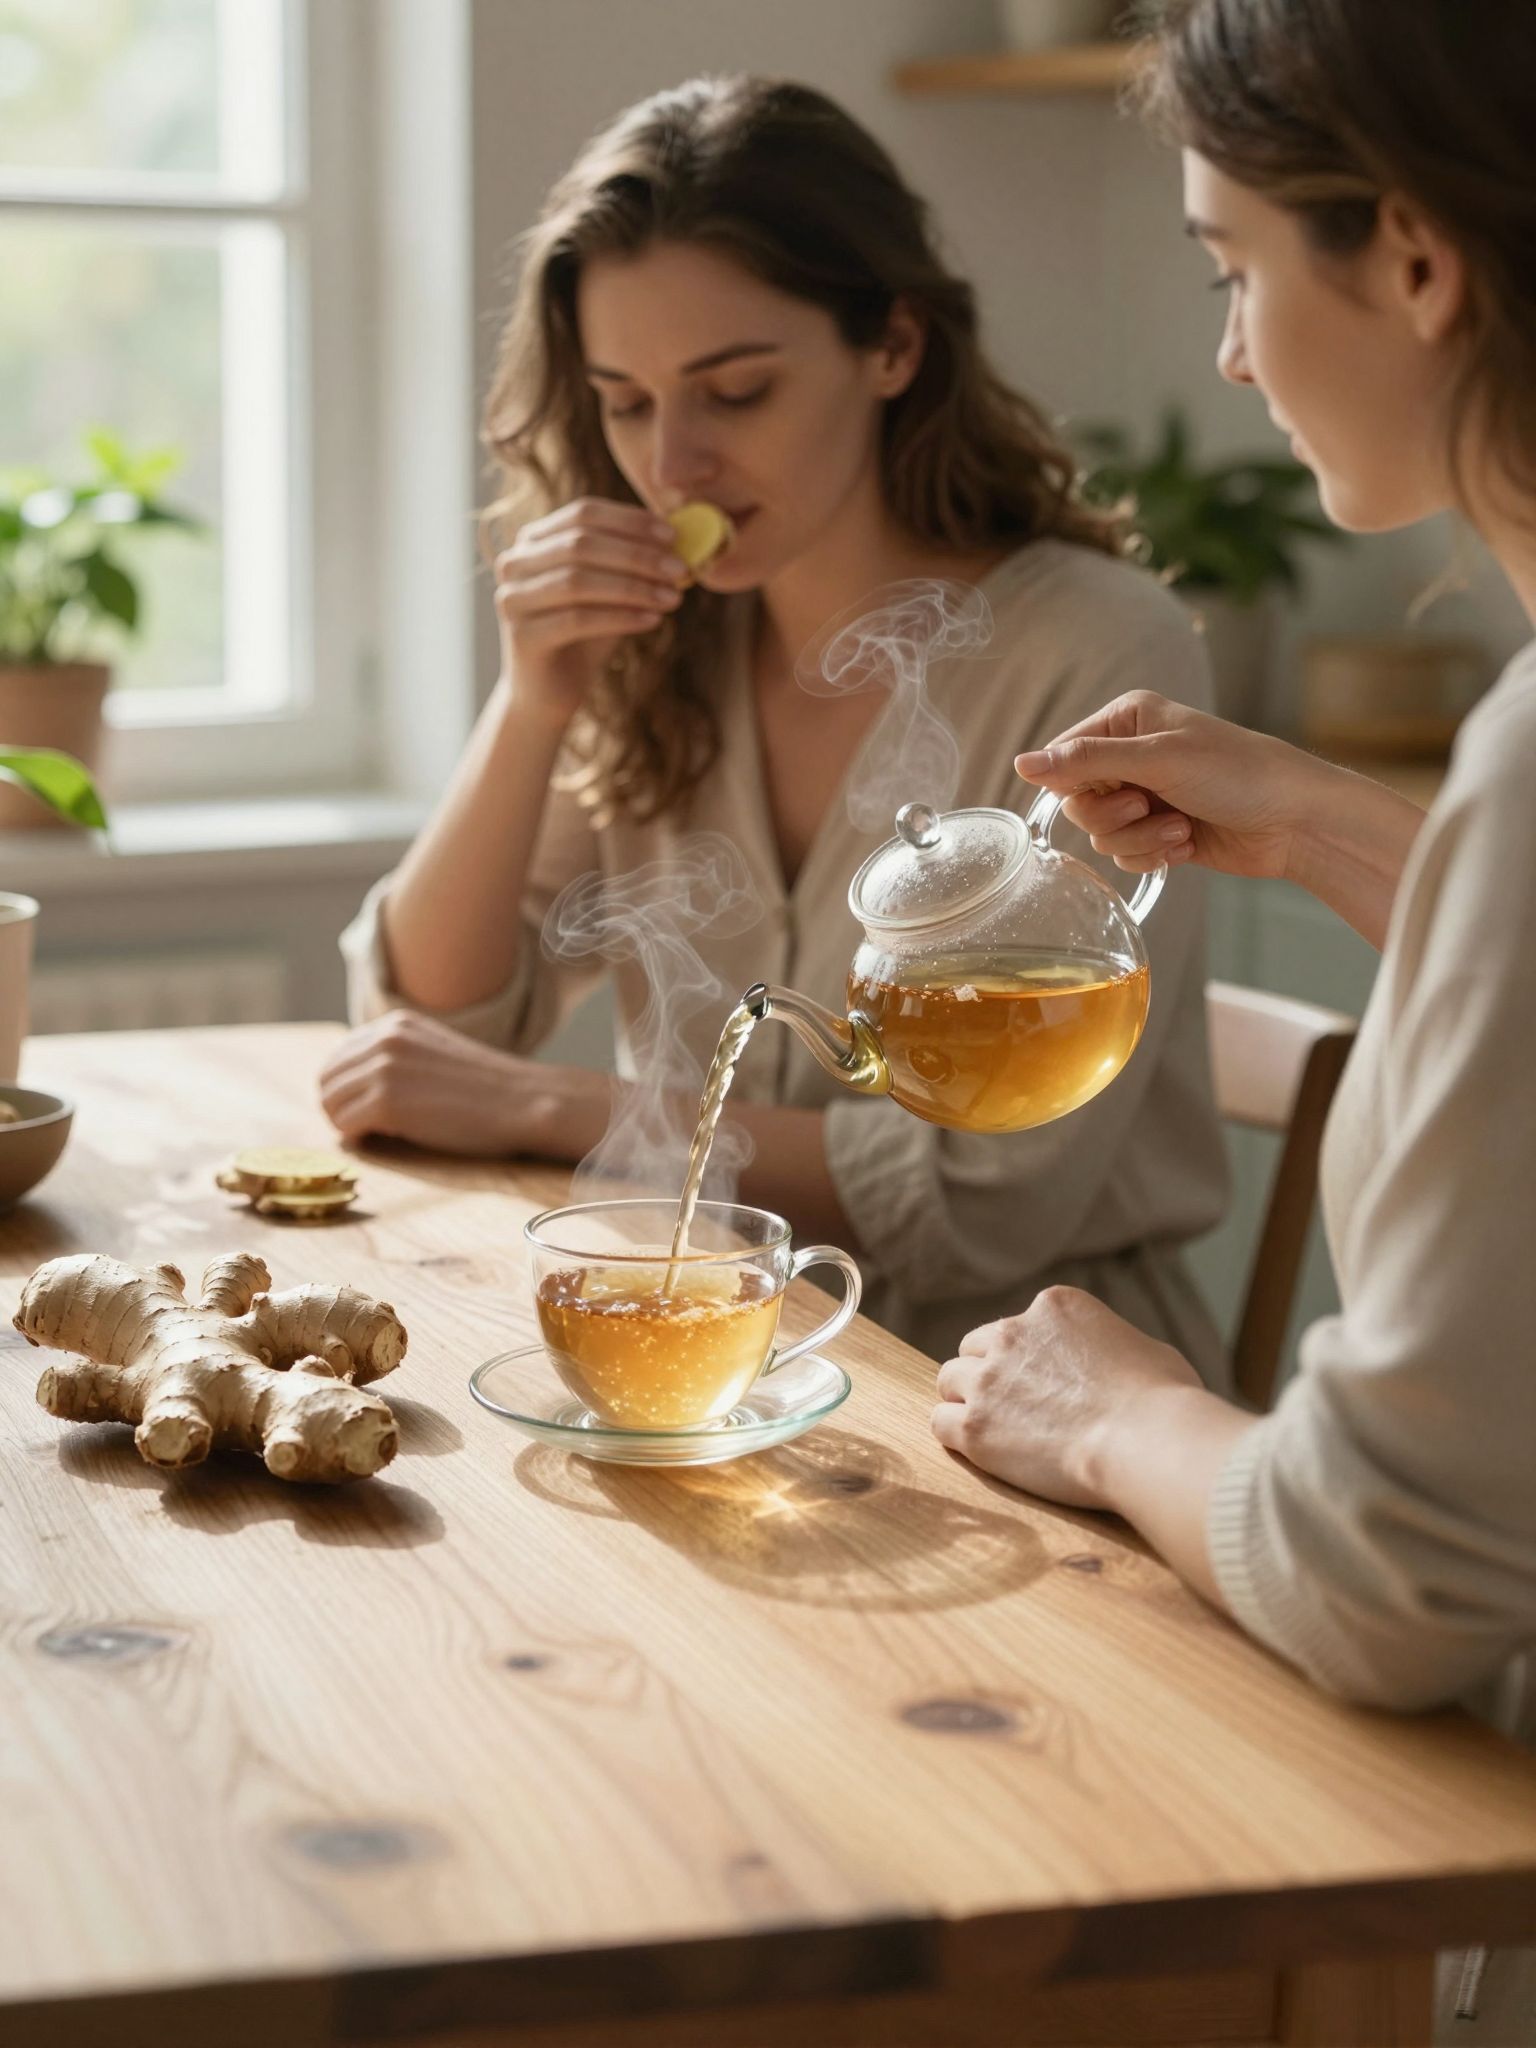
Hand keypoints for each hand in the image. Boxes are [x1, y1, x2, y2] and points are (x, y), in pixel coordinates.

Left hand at [318, 1010, 559, 1155]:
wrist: (524, 1102)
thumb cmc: (488, 1089)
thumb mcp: (435, 1053)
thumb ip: (398, 1058)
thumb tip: (356, 1087)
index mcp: (395, 1024)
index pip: (338, 1057)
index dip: (345, 1088)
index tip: (364, 1109)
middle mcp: (384, 1039)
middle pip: (326, 1080)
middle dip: (340, 1108)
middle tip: (367, 1129)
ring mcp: (383, 1069)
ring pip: (330, 1104)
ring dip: (347, 1124)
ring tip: (380, 1134)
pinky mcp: (386, 1102)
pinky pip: (345, 1126)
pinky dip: (357, 1139)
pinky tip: (384, 1140)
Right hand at [493, 497, 689, 724]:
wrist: (549, 693)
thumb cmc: (584, 637)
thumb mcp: (610, 593)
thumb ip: (633, 564)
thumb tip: (678, 541)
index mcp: (534, 540)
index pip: (584, 513)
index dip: (630, 521)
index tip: (673, 535)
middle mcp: (514, 563)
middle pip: (581, 544)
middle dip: (637, 555)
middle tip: (680, 569)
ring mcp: (512, 598)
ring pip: (578, 581)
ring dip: (633, 587)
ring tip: (673, 598)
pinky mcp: (522, 635)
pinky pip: (577, 619)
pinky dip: (619, 617)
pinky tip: (652, 620)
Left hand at [931, 1287, 1202, 1509]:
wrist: (1147, 1441)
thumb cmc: (1164, 1402)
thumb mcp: (1149, 1350)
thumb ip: (1117, 1348)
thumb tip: (1123, 1365)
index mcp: (1053, 1307)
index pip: (1017, 1326)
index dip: (1025, 1359)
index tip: (1041, 1386)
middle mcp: (1012, 1333)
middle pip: (975, 1349)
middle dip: (988, 1375)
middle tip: (1011, 1410)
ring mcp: (988, 1379)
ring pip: (949, 1381)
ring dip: (967, 1403)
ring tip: (995, 1432)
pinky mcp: (974, 1425)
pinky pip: (940, 1423)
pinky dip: (956, 1437)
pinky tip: (981, 1452)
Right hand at [1014, 689, 1320, 883]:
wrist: (1294, 820)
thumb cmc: (1237, 773)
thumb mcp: (1158, 759)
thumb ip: (1086, 761)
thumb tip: (1021, 763)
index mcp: (1127, 721)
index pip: (1064, 757)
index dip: (1079, 784)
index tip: (1118, 788)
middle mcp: (1131, 756)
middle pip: (1078, 801)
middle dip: (1115, 816)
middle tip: (1149, 806)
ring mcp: (1146, 796)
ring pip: (1102, 834)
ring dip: (1140, 840)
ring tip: (1180, 828)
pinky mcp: (1159, 832)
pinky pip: (1126, 855)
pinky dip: (1153, 855)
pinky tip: (1186, 844)